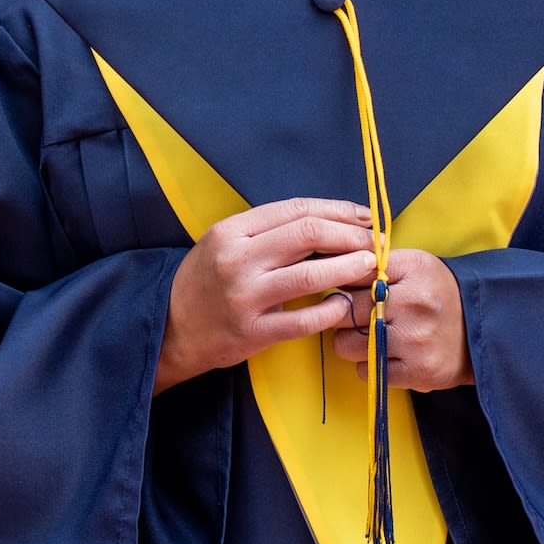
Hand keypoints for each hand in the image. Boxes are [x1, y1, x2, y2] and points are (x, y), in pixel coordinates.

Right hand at [155, 198, 379, 393]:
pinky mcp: (252, 332)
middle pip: (306, 235)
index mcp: (232, 231)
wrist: (170, 326)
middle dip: (349, 236)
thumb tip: (328, 223)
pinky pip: (302, 321)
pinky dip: (330, 312)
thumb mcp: (227, 243)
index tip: (364, 218)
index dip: (336, 211)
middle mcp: (237, 260)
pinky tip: (344, 306)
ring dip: (347, 269)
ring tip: (369, 267)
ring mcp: (245, 297)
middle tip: (373, 243)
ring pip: (309, 276)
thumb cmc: (206, 280)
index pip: (295, 210)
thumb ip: (269, 232)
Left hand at [331, 248, 472, 391]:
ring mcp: (416, 340)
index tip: (342, 288)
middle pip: (344, 309)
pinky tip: (385, 354)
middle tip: (352, 315)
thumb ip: (373, 265)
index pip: (352, 272)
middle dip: (340, 314)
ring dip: (350, 342)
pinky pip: (367, 371)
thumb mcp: (412, 265)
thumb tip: (328, 266)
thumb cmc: (436, 292)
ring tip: (368, 336)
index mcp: (412, 269)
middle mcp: (414, 303)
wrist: (481, 326)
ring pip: (347, 344)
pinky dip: (369, 365)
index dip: (340, 282)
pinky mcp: (419, 371)